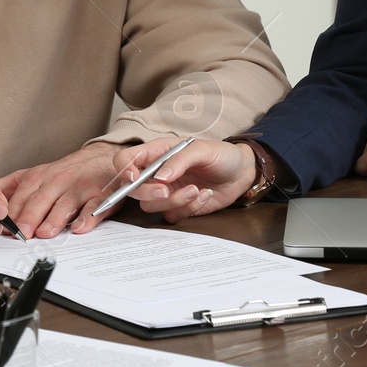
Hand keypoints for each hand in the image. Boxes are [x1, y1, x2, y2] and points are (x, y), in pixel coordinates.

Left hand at [1, 143, 126, 238]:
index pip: (21, 196)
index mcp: (38, 178)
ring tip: (45, 233)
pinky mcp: (99, 196)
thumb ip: (10, 187)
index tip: (2, 228)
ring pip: (64, 204)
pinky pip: (93, 208)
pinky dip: (87, 218)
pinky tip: (80, 227)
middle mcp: (57, 182)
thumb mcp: (35, 174)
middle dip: (29, 217)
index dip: (11, 213)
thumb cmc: (64, 172)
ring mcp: (78, 189)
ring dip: (54, 219)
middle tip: (21, 234)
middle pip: (40, 200)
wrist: (99, 158)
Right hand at [83, 137, 256, 225]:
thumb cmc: (221, 155)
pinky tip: (204, 195)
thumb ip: (180, 160)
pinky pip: (172, 216)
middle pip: (132, 189)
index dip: (124, 169)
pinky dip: (188, 209)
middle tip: (166, 191)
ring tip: (196, 190)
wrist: (242, 173)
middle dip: (147, 192)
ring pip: (151, 206)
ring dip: (174, 201)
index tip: (135, 177)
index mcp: (157, 153)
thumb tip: (160, 177)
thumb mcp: (202, 150)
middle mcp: (157, 173)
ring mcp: (167, 192)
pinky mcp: (179, 208)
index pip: (126, 160)